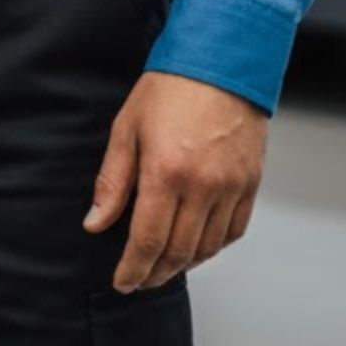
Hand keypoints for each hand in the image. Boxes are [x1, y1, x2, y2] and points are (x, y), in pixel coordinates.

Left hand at [82, 69, 267, 290]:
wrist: (220, 62)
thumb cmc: (169, 89)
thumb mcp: (127, 128)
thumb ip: (112, 181)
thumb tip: (95, 223)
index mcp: (166, 172)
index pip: (148, 241)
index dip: (133, 269)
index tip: (122, 282)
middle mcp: (202, 186)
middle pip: (178, 252)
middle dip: (155, 273)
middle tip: (139, 280)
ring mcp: (231, 187)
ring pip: (207, 248)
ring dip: (183, 265)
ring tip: (163, 267)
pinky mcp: (251, 184)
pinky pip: (233, 231)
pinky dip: (213, 247)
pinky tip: (196, 247)